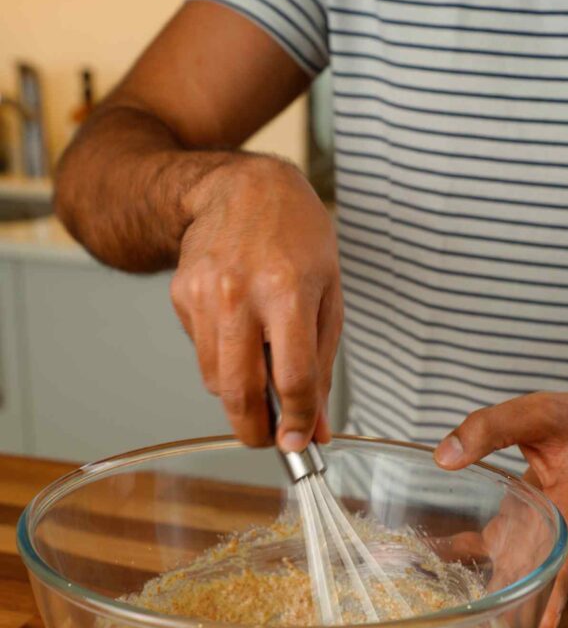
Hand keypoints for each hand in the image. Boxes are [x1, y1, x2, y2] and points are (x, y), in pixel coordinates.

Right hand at [170, 155, 342, 449]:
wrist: (240, 186)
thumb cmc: (295, 235)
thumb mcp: (327, 294)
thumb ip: (322, 364)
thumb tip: (316, 426)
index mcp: (287, 290)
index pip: (292, 380)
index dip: (297, 422)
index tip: (300, 441)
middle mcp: (239, 294)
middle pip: (240, 393)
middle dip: (255, 432)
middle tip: (268, 439)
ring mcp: (203, 295)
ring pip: (216, 381)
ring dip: (239, 395)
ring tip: (260, 372)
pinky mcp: (181, 296)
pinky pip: (202, 353)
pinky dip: (222, 359)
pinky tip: (238, 328)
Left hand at [434, 392, 567, 627]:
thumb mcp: (541, 415)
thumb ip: (493, 428)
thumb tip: (443, 457)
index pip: (563, 568)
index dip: (552, 600)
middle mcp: (551, 538)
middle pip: (530, 589)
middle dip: (506, 619)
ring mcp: (530, 537)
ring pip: (503, 578)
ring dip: (476, 597)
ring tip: (436, 620)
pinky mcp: (514, 528)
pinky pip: (482, 552)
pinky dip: (454, 558)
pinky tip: (419, 561)